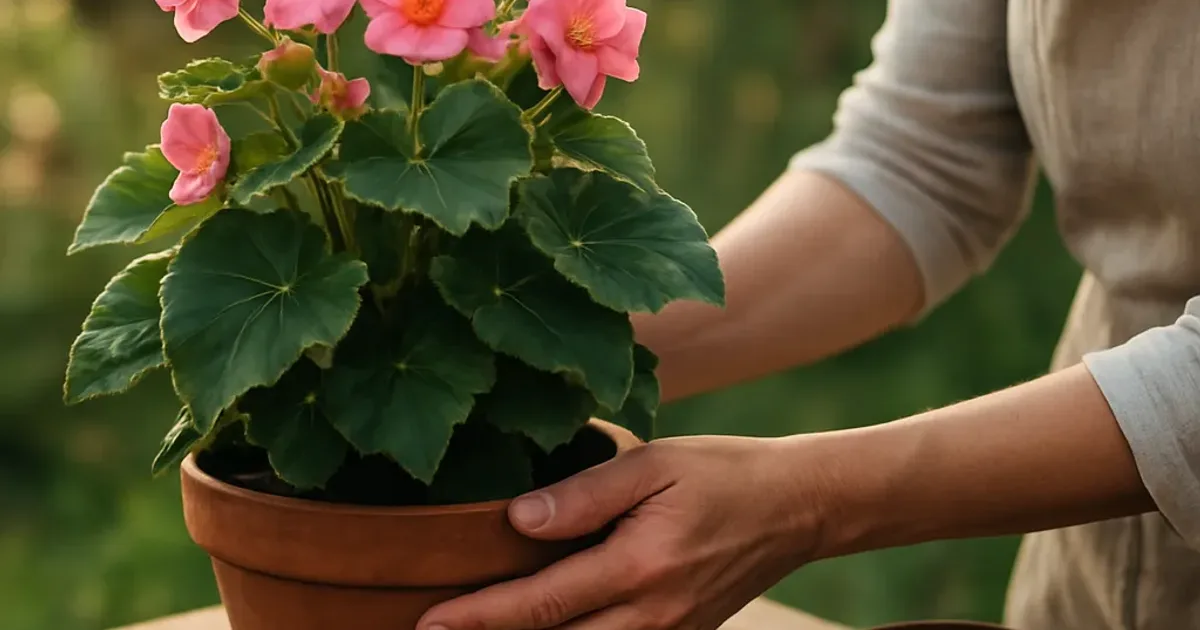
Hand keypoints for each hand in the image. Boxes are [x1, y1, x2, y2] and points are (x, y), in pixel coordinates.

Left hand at [416, 435, 826, 629]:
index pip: (540, 604)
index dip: (479, 616)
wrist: (797, 507)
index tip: (429, 622)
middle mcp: (652, 616)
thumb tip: (518, 519)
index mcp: (638, 568)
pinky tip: (549, 629)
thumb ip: (585, 494)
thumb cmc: (723, 473)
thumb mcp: (655, 465)